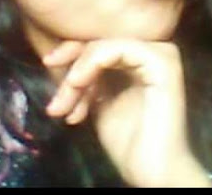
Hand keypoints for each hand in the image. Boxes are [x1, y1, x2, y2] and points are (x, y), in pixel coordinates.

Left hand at [43, 39, 211, 186]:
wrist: (151, 171)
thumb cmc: (127, 140)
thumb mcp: (98, 98)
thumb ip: (87, 76)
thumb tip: (56, 58)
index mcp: (140, 57)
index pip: (99, 42)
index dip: (70, 51)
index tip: (48, 64)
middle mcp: (153, 50)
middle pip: (100, 41)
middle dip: (71, 67)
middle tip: (56, 98)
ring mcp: (161, 54)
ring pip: (105, 45)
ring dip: (79, 71)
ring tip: (66, 102)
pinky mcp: (163, 63)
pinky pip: (120, 48)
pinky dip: (93, 62)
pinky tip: (78, 82)